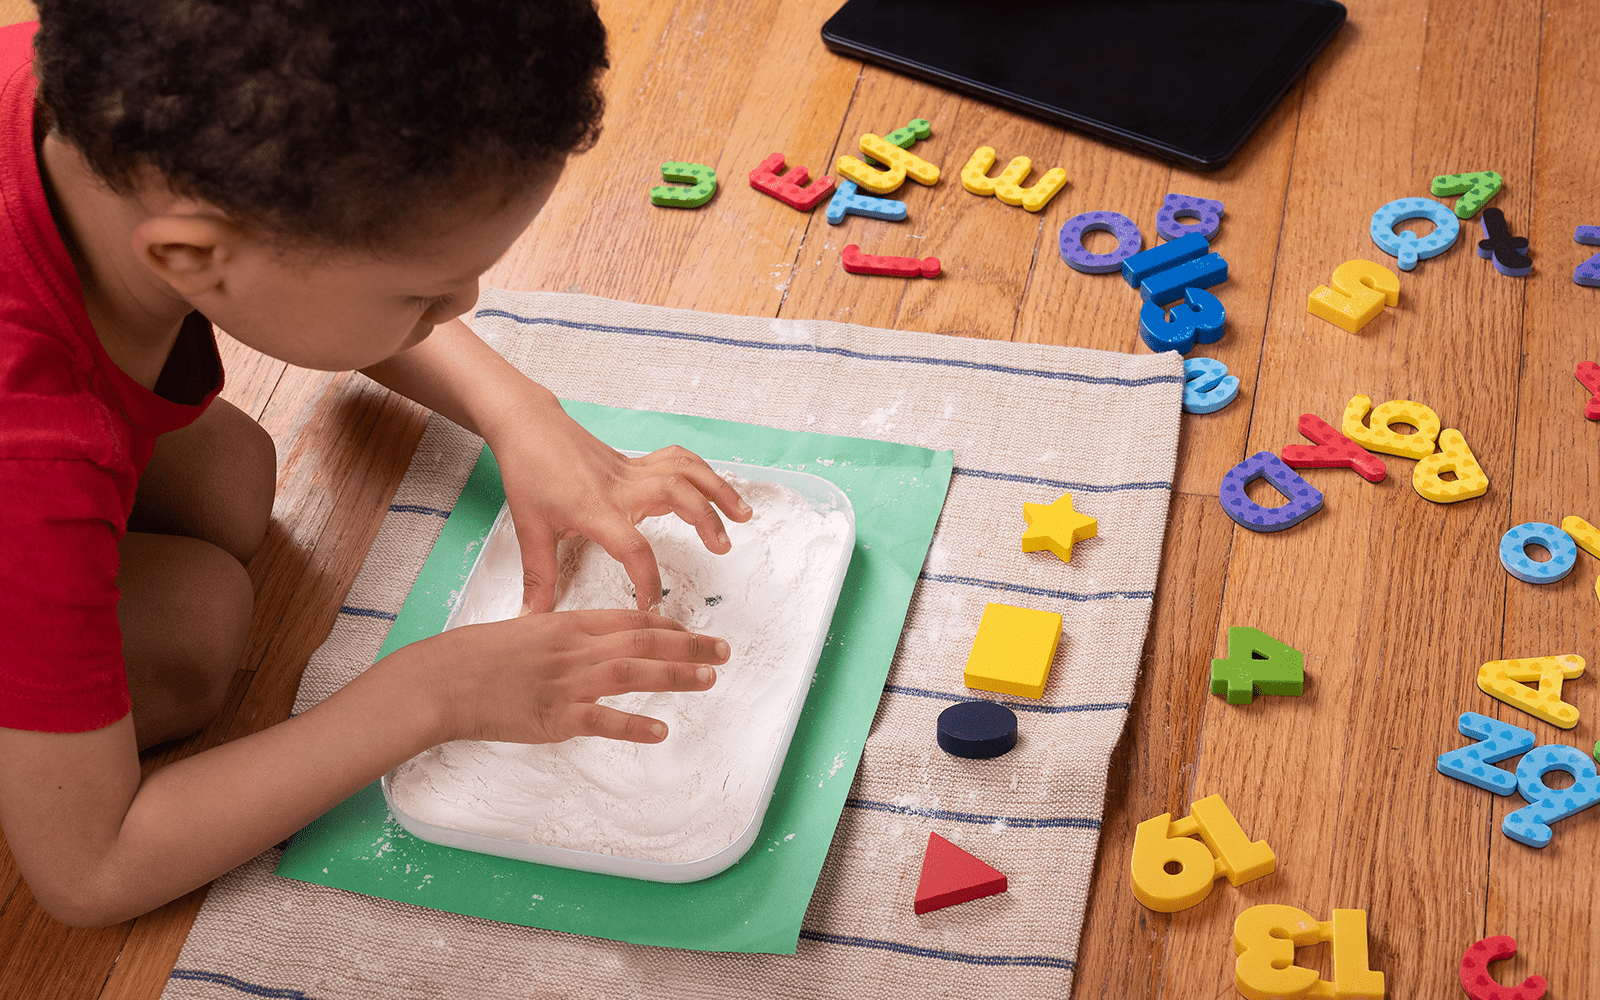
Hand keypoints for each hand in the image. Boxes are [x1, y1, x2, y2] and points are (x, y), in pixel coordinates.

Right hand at [425, 609, 728, 744]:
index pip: (631, 620)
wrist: (444, 679)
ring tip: (708, 680)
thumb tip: (597, 644)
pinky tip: (661, 730)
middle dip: (689, 646)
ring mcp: (567, 682)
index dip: (671, 626)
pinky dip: (634, 724)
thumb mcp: (530, 631)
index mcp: (570, 624)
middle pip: (644, 642)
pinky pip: (602, 720)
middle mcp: (576, 649)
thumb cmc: (481, 656)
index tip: (697, 632)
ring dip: (675, 675)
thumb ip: (567, 638)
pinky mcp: (555, 716)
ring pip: (633, 673)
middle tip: (723, 651)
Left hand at [491, 398, 752, 614]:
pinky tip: (717, 490)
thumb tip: (529, 619)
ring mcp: (632, 470)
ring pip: (685, 471)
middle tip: (723, 547)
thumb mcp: (530, 528)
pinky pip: (678, 460)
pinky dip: (703, 472)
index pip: (632, 547)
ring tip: (744, 514)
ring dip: (718, 490)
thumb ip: (538, 577)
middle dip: (705, 520)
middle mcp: (621, 487)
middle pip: (676, 495)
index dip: (647, 580)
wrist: (529, 425)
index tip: (652, 607)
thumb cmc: (528, 473)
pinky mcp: (637, 462)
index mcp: (595, 509)